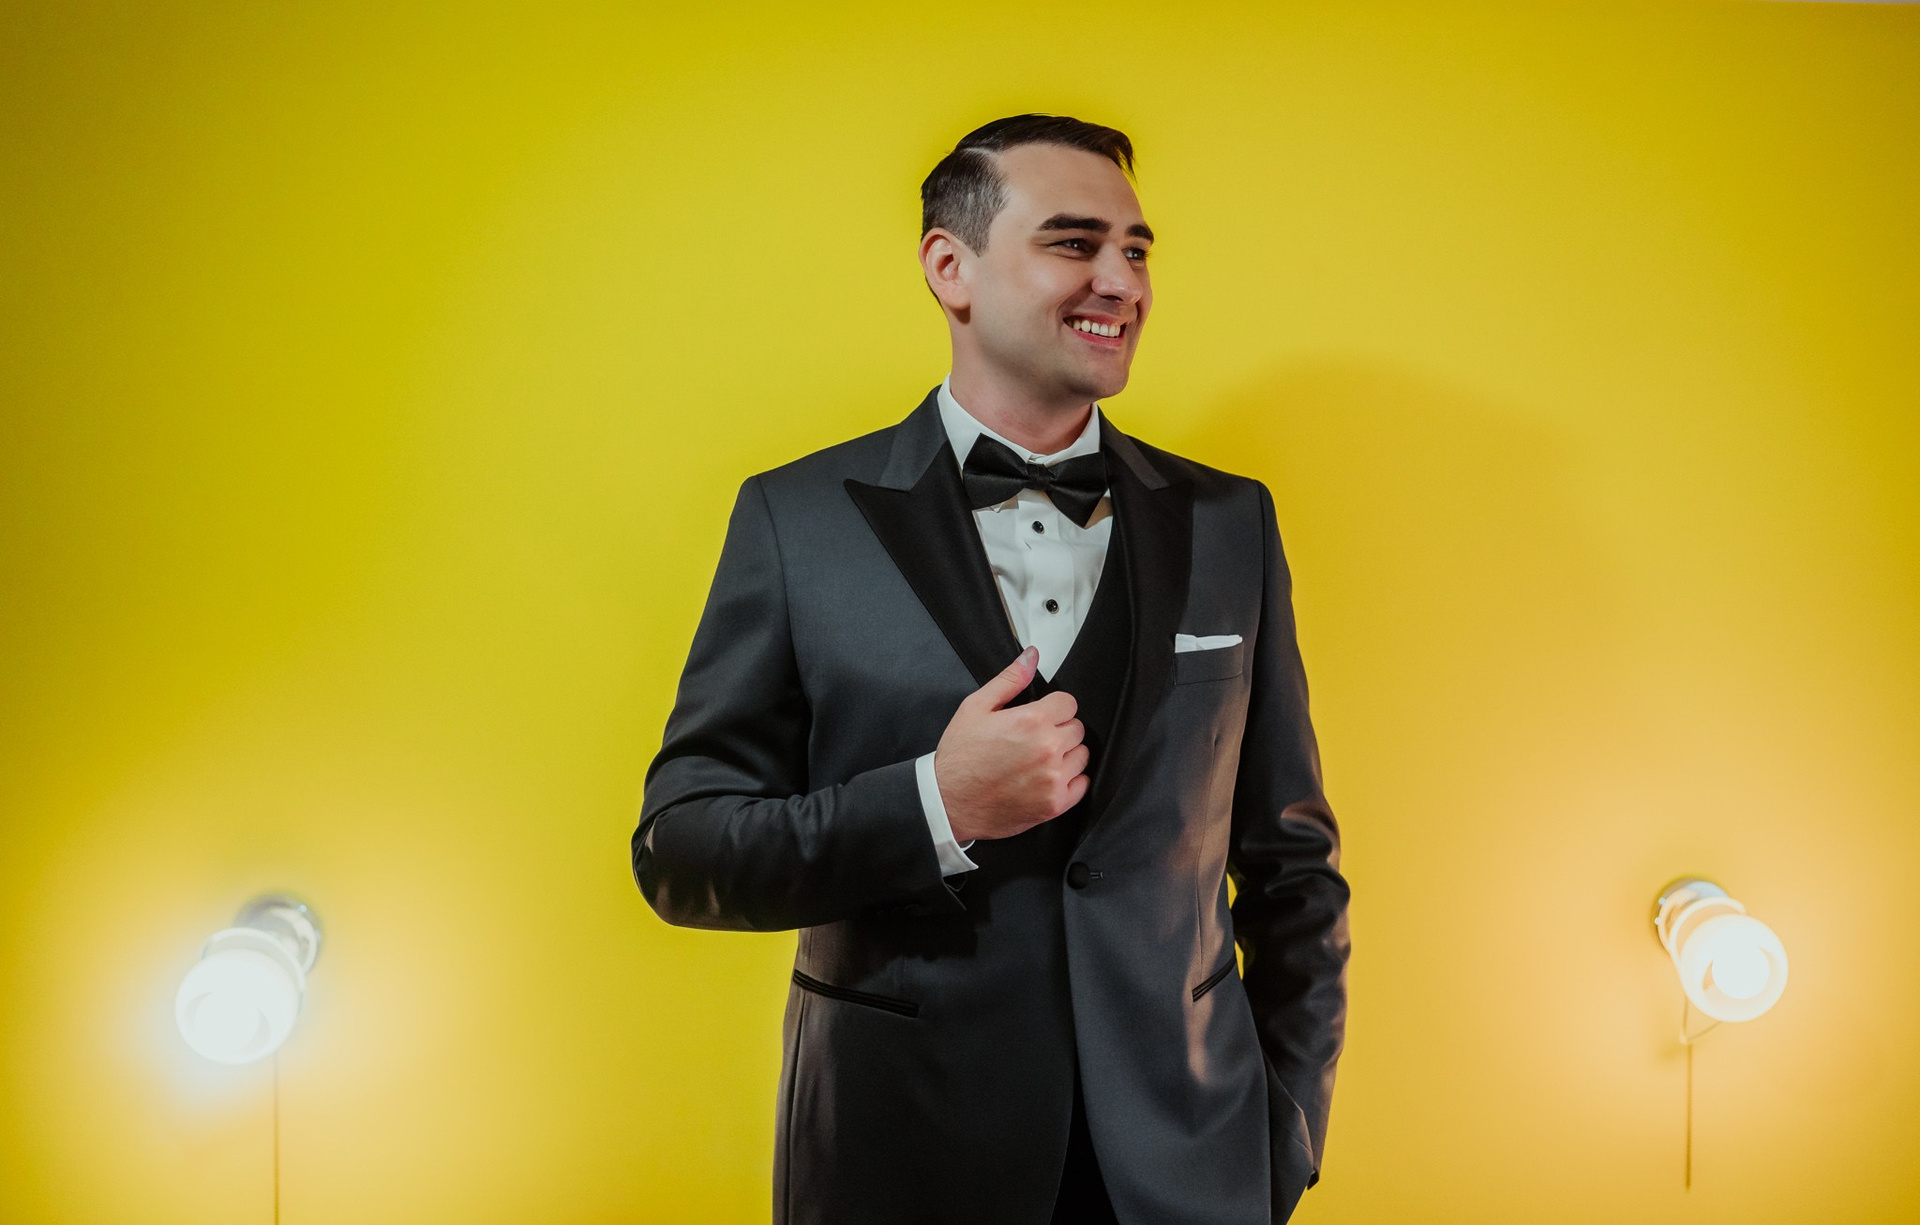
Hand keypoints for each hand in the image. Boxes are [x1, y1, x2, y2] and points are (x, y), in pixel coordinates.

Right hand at [933, 646, 1089, 843]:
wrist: (949, 802)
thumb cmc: (960, 757)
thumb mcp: (976, 707)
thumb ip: (1009, 680)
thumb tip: (1031, 656)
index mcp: (1031, 721)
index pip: (1068, 703)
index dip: (1053, 708)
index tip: (1040, 717)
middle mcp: (1047, 749)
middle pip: (1077, 728)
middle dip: (1059, 730)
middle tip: (1034, 740)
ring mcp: (1053, 779)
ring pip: (1082, 756)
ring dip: (1066, 755)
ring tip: (1039, 760)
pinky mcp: (1055, 804)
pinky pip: (1082, 785)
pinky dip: (1070, 781)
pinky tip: (1047, 779)